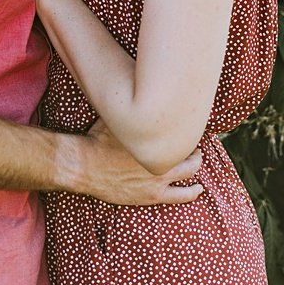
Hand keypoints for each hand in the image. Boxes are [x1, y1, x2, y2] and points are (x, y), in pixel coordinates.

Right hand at [81, 119, 203, 205]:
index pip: (181, 129)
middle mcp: (161, 157)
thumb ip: (131, 107)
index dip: (185, 127)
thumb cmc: (99, 138)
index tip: (186, 123)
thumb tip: (138, 88)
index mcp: (154, 136)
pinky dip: (192, 192)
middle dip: (194, 144)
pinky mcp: (152, 196)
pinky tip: (198, 189)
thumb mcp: (118, 116)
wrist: (85, 166)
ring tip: (196, 159)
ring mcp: (158, 178)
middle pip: (190, 149)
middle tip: (193, 141)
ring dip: (194, 164)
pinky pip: (180, 196)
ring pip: (189, 171)